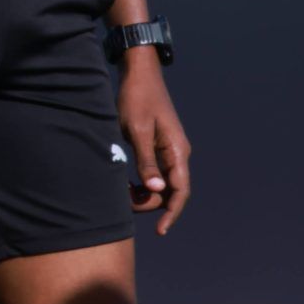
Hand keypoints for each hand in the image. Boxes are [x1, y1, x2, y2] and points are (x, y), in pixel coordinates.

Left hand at [117, 53, 191, 234]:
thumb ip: (146, 162)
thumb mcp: (137, 131)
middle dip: (150, 203)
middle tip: (124, 197)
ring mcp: (169, 150)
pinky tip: (126, 181)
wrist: (139, 73)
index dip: (172, 213)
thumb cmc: (137, 98)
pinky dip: (143, 183)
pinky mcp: (159, 147)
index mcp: (177, 150)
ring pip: (162, 185)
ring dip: (145, 193)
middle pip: (170, 192)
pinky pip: (155, 174)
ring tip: (122, 189)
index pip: (180, 191)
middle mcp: (178, 153)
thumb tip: (157, 191)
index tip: (160, 230)